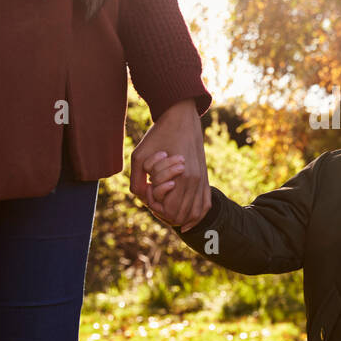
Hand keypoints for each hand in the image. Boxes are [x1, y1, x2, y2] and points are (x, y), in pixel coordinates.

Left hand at [128, 98, 210, 230]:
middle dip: (165, 213)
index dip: (156, 208)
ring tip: (165, 206)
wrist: (182, 116)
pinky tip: (187, 223)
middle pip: (182, 216)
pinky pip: (205, 205)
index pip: (170, 211)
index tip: (148, 193)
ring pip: (195, 214)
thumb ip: (136, 182)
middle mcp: (195, 181)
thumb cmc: (158, 135)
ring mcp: (202, 180)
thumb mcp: (139, 157)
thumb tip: (143, 199)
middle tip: (154, 200)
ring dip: (179, 216)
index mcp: (181, 177)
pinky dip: (196, 216)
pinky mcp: (205, 177)